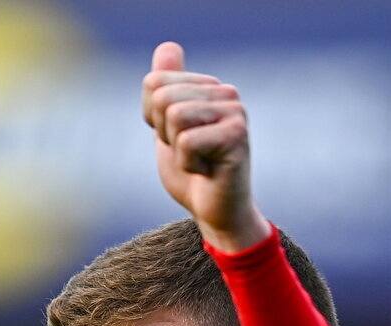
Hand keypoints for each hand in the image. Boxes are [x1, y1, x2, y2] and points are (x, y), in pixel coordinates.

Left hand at [142, 41, 270, 251]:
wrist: (217, 215)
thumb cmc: (194, 176)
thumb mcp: (168, 129)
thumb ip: (165, 91)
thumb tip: (168, 46)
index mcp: (208, 87)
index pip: (153, 83)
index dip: (153, 120)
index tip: (177, 140)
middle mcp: (226, 93)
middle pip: (162, 97)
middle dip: (165, 134)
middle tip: (189, 154)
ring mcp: (235, 112)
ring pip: (174, 116)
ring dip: (178, 150)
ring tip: (200, 161)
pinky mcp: (237, 135)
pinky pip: (187, 142)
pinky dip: (189, 165)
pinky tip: (208, 172)